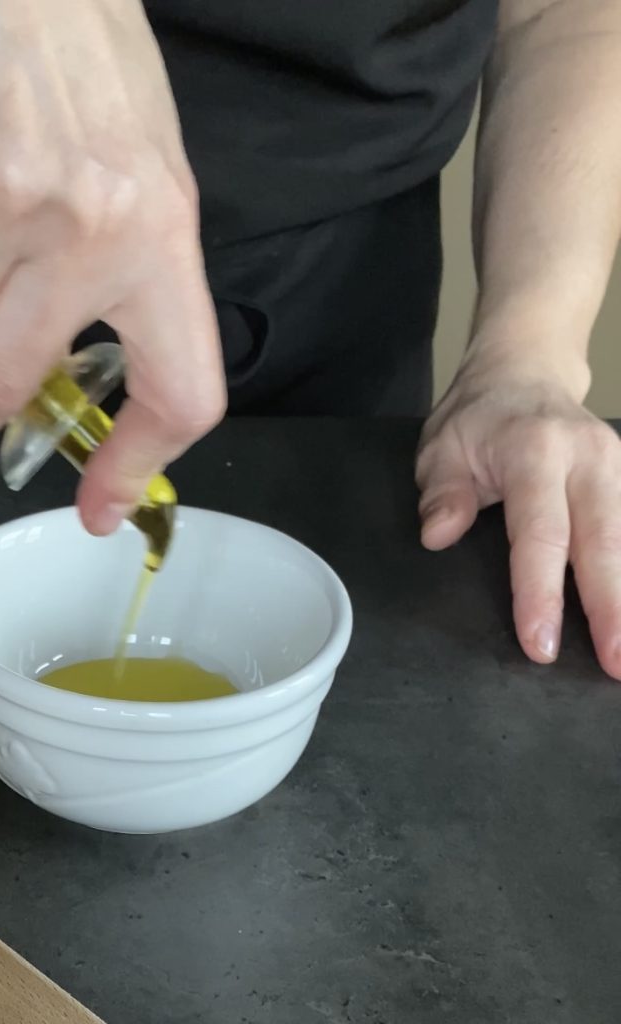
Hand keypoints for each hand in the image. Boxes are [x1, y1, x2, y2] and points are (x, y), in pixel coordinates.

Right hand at [0, 0, 225, 532]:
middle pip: (14, 385)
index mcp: (161, 234)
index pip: (180, 386)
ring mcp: (0, 204)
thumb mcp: (144, 159)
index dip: (139, 465)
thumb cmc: (76, 48)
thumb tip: (91, 347)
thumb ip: (128, 260)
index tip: (98, 506)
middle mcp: (88, 230)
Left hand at [417, 358, 620, 679]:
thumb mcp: (441, 448)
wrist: (523, 374)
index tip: (540, 642)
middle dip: (611, 609)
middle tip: (613, 665)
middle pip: (604, 542)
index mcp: (535, 451)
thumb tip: (437, 536)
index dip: (540, 592)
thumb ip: (442, 494)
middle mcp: (587, 457)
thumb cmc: (477, 420)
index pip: (540, 533)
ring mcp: (618, 466)